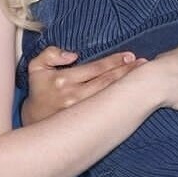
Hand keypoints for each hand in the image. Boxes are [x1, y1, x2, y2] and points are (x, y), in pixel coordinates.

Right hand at [23, 46, 143, 124]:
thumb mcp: (36, 68)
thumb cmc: (39, 91)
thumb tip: (72, 55)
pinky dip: (122, 102)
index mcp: (63, 80)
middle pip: (107, 82)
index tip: (129, 56)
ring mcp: (81, 112)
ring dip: (128, 85)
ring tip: (144, 76)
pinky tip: (134, 96)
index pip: (95, 68)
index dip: (114, 61)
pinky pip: (107, 110)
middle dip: (127, 72)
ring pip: (110, 96)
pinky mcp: (85, 122)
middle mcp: (74, 96)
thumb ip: (50, 54)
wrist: (33, 121)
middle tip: (144, 64)